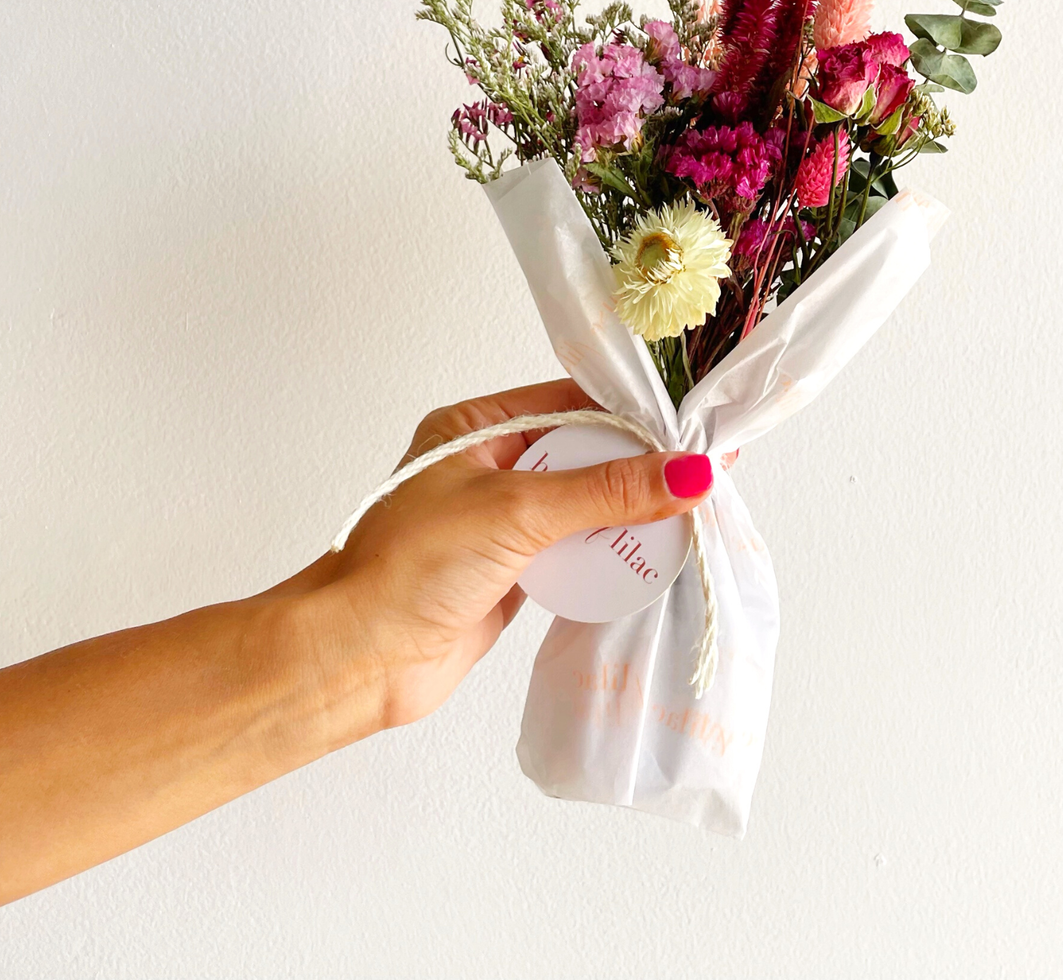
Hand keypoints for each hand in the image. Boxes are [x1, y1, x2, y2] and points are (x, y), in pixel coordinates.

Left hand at [290, 378, 714, 728]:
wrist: (357, 660)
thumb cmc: (411, 568)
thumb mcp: (518, 512)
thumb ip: (606, 491)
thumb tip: (688, 473)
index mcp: (475, 428)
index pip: (572, 403)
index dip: (633, 414)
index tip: (690, 426)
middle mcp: (489, 466)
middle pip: (585, 455)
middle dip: (640, 468)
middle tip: (705, 473)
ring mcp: (500, 522)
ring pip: (584, 506)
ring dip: (629, 514)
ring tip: (694, 514)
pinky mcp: (511, 572)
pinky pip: (575, 553)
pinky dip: (609, 555)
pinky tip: (653, 555)